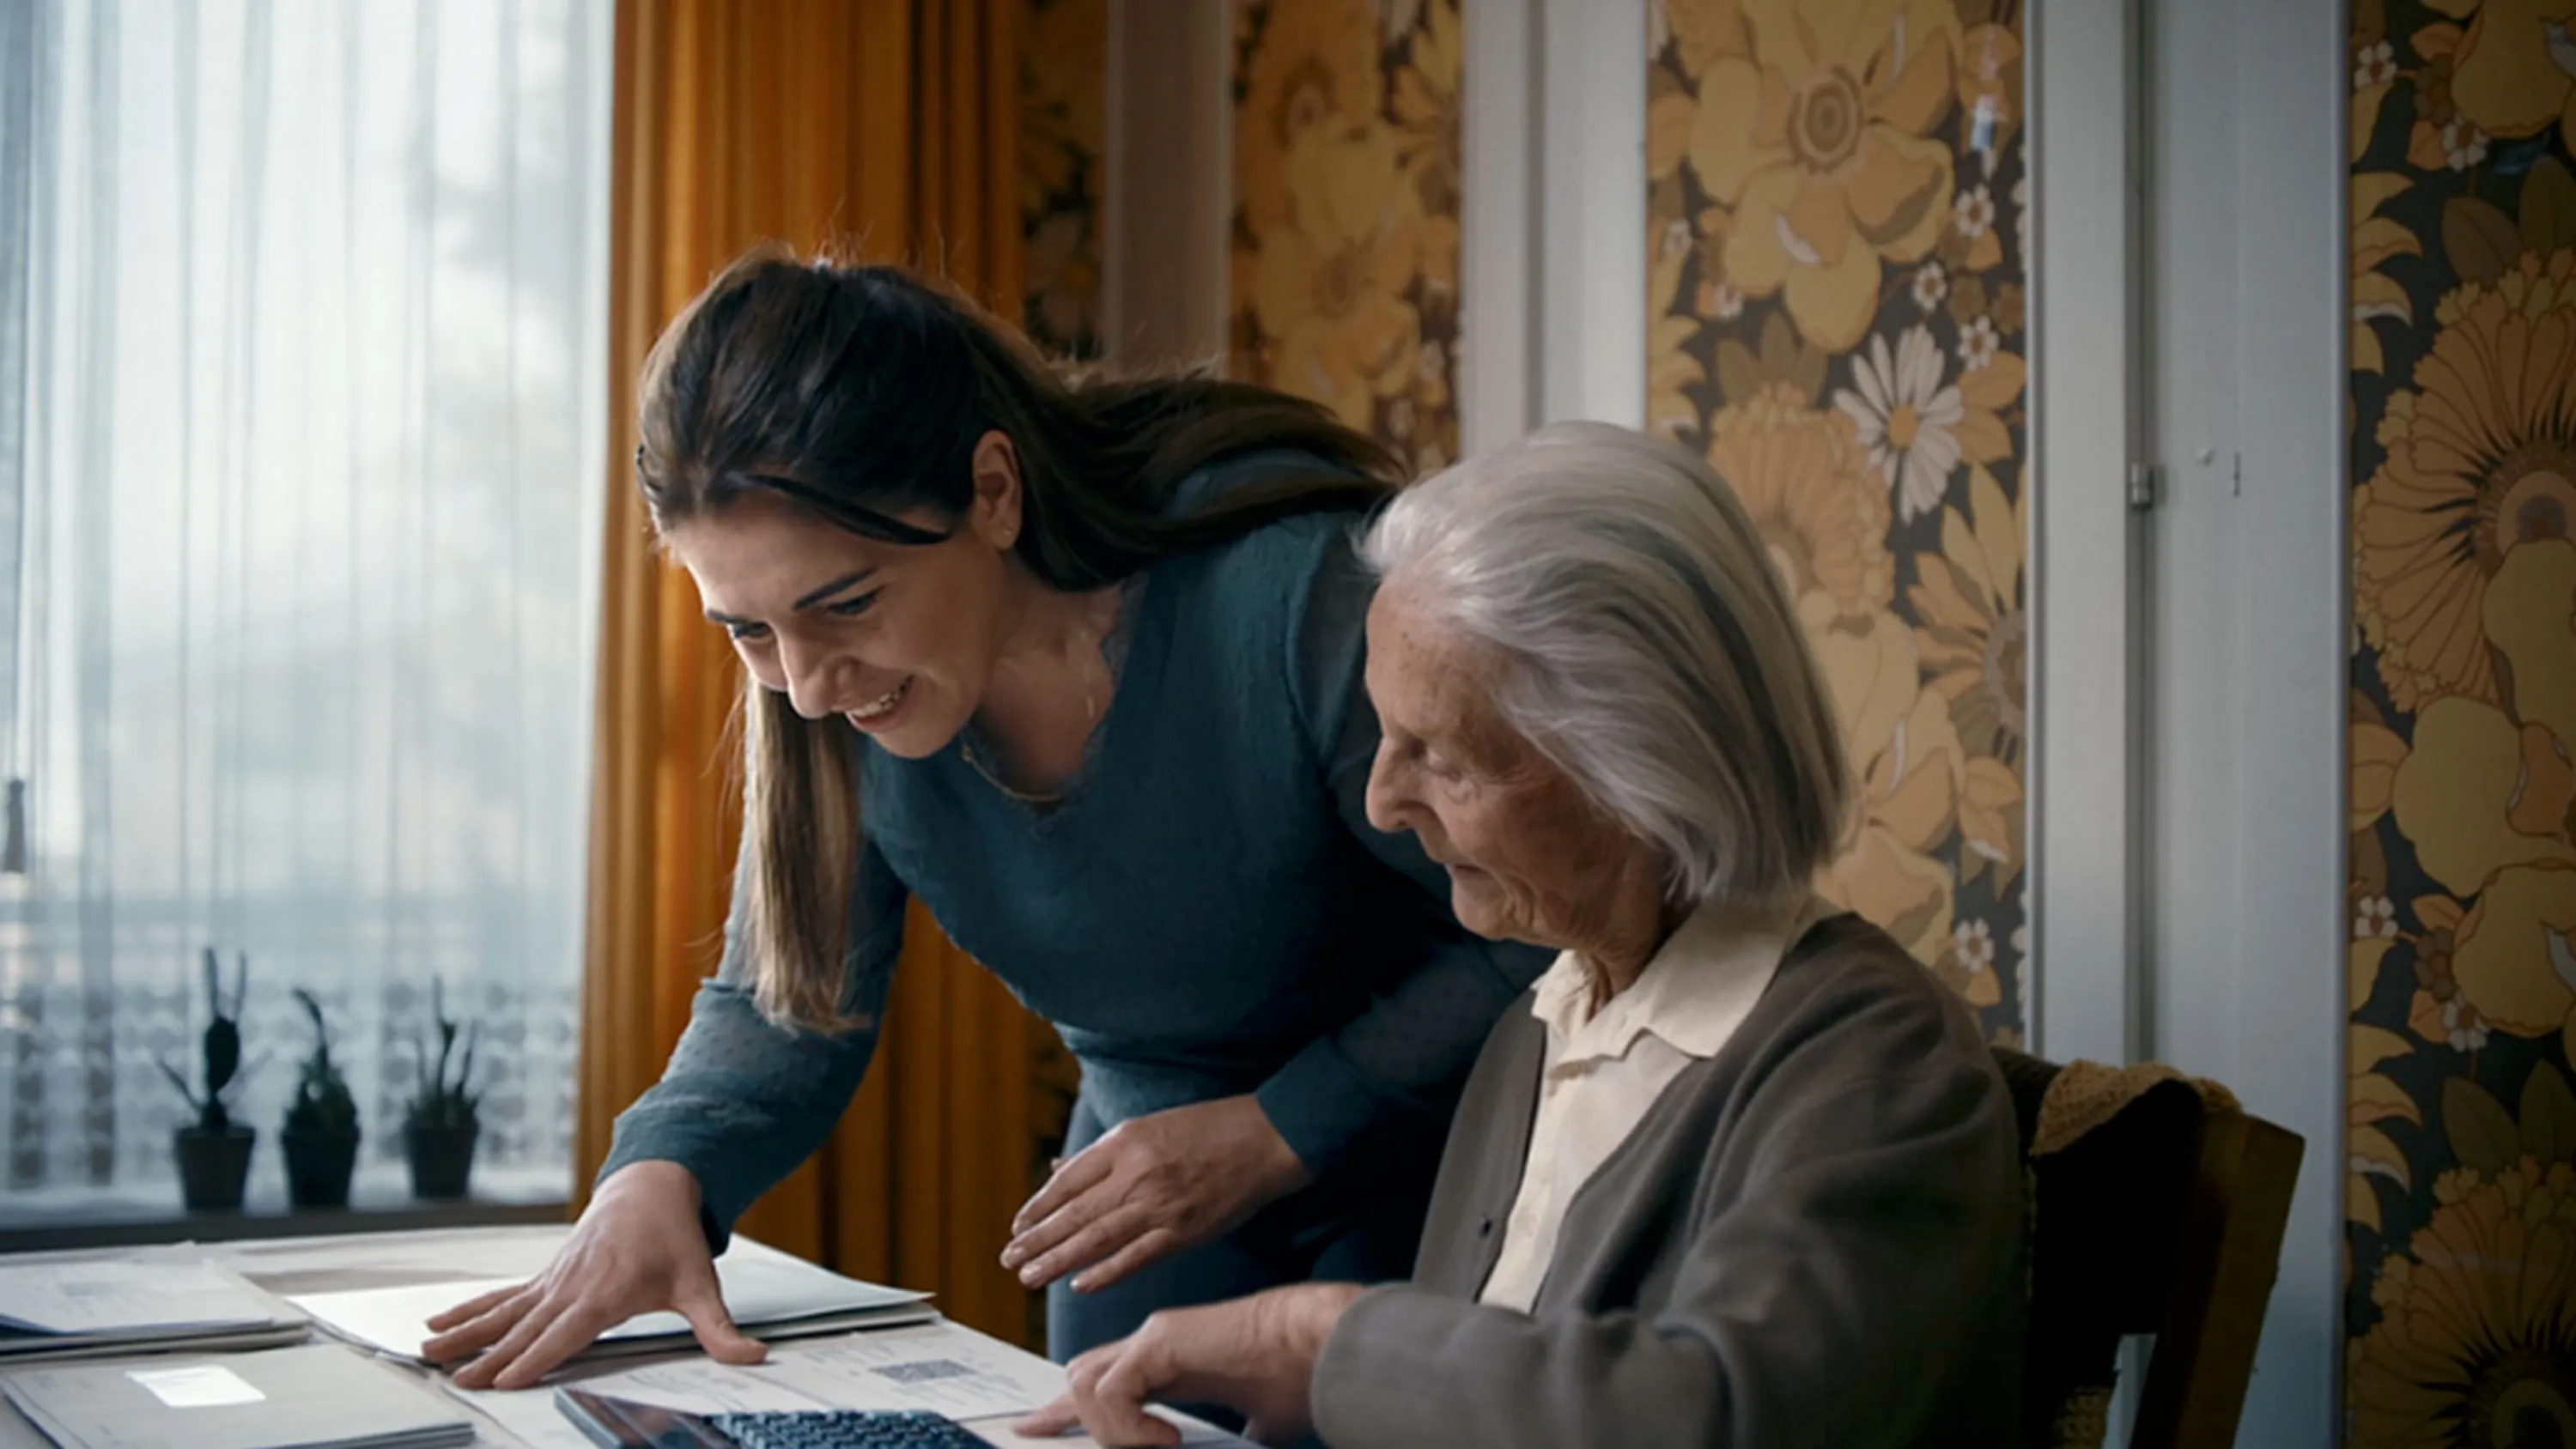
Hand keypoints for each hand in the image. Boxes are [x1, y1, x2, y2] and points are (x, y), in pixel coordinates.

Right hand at [420, 1160, 766, 1389]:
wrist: (652, 1186)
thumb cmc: (674, 1238)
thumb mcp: (702, 1284)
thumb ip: (721, 1328)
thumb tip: (754, 1355)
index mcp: (607, 1292)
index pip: (567, 1332)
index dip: (538, 1357)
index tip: (507, 1378)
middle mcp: (572, 1286)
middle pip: (526, 1328)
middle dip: (489, 1356)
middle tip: (458, 1379)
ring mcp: (553, 1280)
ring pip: (503, 1311)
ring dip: (465, 1332)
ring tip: (429, 1352)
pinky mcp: (545, 1276)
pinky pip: (501, 1296)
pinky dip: (469, 1311)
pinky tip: (437, 1324)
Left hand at [1002, 1095, 1310, 1294]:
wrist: (1267, 1138)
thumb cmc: (1208, 1128)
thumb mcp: (1149, 1127)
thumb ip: (1102, 1154)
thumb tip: (1058, 1169)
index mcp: (1125, 1142)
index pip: (1068, 1181)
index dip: (1039, 1207)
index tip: (1017, 1226)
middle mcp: (1137, 1173)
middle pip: (1075, 1214)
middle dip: (1038, 1240)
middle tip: (1010, 1260)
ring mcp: (1161, 1205)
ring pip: (1097, 1240)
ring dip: (1059, 1261)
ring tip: (1030, 1278)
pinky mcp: (1184, 1231)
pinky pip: (1136, 1257)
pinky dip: (1105, 1272)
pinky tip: (1080, 1283)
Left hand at [1013, 1283, 1364, 1445]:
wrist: (1322, 1342)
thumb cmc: (1301, 1375)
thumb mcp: (1257, 1421)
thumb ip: (1234, 1434)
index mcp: (1174, 1362)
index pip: (1108, 1381)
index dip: (1073, 1408)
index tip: (1039, 1426)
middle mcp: (1155, 1345)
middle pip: (1081, 1373)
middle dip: (1059, 1411)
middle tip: (1034, 1432)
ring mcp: (1154, 1339)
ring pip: (1084, 1380)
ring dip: (1106, 1426)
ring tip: (1152, 1445)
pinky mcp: (1160, 1340)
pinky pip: (1110, 1389)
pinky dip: (1127, 1423)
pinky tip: (1164, 1437)